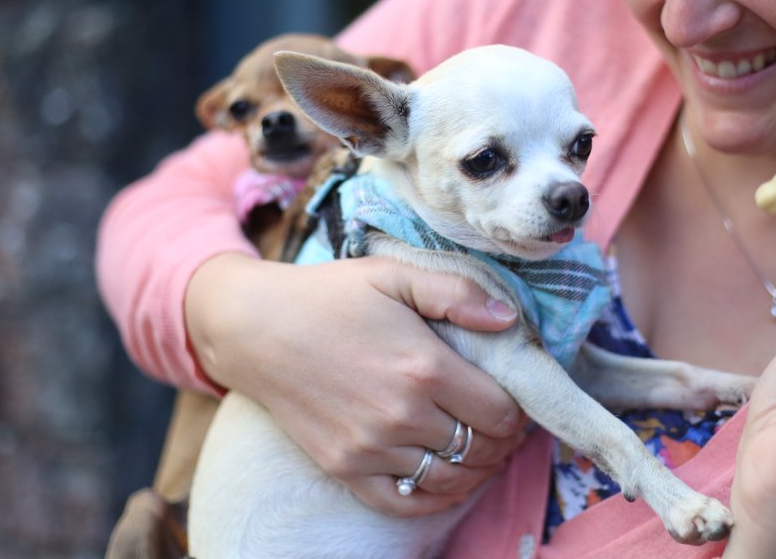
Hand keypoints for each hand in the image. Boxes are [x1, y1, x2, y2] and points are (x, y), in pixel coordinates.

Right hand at [185, 252, 527, 516]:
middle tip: (504, 423)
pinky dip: (435, 496)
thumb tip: (510, 320)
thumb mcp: (393, 274)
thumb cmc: (327, 296)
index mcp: (424, 367)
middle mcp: (402, 416)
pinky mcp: (345, 469)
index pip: (502, 412)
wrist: (254, 328)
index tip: (517, 399)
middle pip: (482, 449)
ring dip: (478, 468)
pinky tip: (447, 478)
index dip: (520, 410)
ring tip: (483, 449)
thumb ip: (457, 292)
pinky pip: (405, 501)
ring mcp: (371, 448)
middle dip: (504, 439)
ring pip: (451, 479)